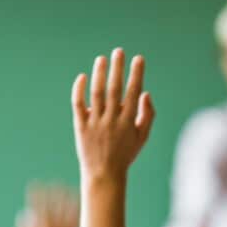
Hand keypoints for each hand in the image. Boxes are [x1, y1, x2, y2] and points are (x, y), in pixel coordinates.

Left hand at [72, 48, 154, 181]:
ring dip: (99, 74)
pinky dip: (79, 90)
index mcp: (129, 122)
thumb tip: (145, 92)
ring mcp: (96, 123)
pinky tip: (82, 76)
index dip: (137, 74)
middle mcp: (112, 121)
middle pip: (115, 89)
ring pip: (97, 94)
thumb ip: (147, 115)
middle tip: (119, 51)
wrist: (104, 175)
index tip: (138, 59)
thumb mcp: (142, 137)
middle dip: (118, 68)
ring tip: (101, 59)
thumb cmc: (125, 154)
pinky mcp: (81, 127)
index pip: (134, 92)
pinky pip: (79, 105)